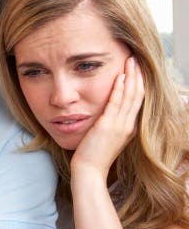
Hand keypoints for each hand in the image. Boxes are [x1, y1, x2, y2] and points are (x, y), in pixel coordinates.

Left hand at [71, 56, 144, 177]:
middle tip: (135, 58)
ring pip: (130, 96)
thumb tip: (106, 112)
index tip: (136, 69)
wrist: (89, 170)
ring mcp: (120, 126)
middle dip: (137, 75)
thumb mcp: (106, 136)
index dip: (139, 83)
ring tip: (130, 61)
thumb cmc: (93, 154)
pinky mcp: (108, 127)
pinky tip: (119, 77)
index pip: (138, 100)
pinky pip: (116, 104)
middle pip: (138, 95)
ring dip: (130, 76)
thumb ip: (110, 123)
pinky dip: (119, 89)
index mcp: (129, 127)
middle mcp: (128, 125)